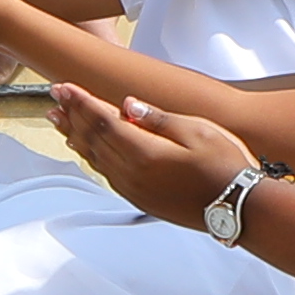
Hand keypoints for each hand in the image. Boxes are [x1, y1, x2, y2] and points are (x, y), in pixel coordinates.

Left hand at [45, 80, 255, 224]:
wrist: (240, 208)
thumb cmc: (226, 166)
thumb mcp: (197, 131)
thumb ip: (157, 118)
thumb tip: (126, 105)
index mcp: (144, 153)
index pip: (101, 120)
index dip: (80, 101)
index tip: (63, 86)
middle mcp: (132, 175)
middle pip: (92, 139)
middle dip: (72, 115)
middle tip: (54, 97)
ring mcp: (134, 190)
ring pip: (95, 158)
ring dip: (75, 136)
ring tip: (59, 120)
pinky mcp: (141, 199)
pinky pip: (106, 173)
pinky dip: (91, 156)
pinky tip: (87, 149)